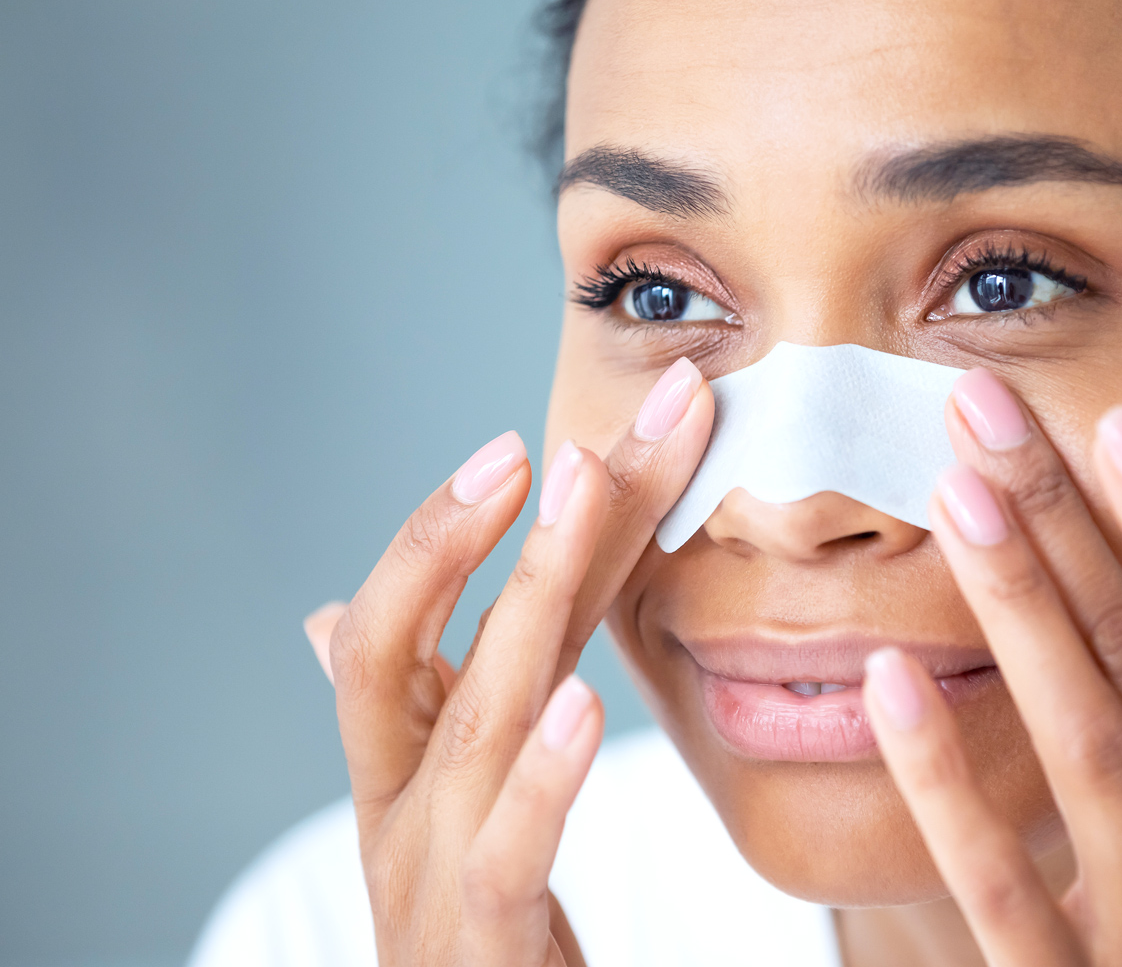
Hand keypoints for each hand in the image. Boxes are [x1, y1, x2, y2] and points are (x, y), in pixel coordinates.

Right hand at [301, 358, 711, 965]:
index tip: (584, 425)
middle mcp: (399, 799)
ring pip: (471, 718)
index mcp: (401, 756)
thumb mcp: (458, 801)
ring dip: (526, 590)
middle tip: (556, 421)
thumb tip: (323, 619)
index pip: (436, 612)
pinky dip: (543, 778)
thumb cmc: (473, 929)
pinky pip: (505, 853)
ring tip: (577, 485)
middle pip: (412, 638)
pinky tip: (584, 706)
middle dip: (472, 523)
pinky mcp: (482, 945)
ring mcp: (428, 869)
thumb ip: (437, 703)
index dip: (483, 517)